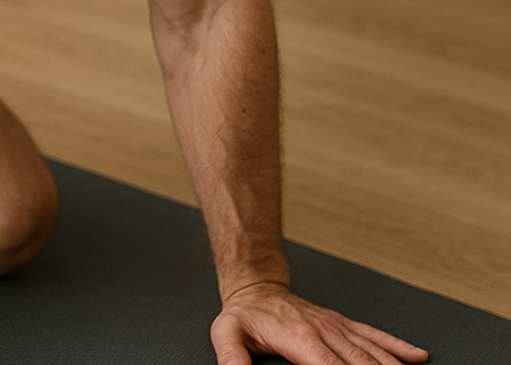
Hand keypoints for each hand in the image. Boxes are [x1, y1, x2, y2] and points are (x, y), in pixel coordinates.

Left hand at [211, 281, 428, 364]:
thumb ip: (232, 356)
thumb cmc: (244, 314)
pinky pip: (374, 335)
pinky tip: (417, 358)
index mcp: (301, 338)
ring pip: (374, 352)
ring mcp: (336, 327)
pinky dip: (398, 348)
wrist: (256, 287)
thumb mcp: (226, 332)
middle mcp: (324, 331)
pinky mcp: (342, 324)